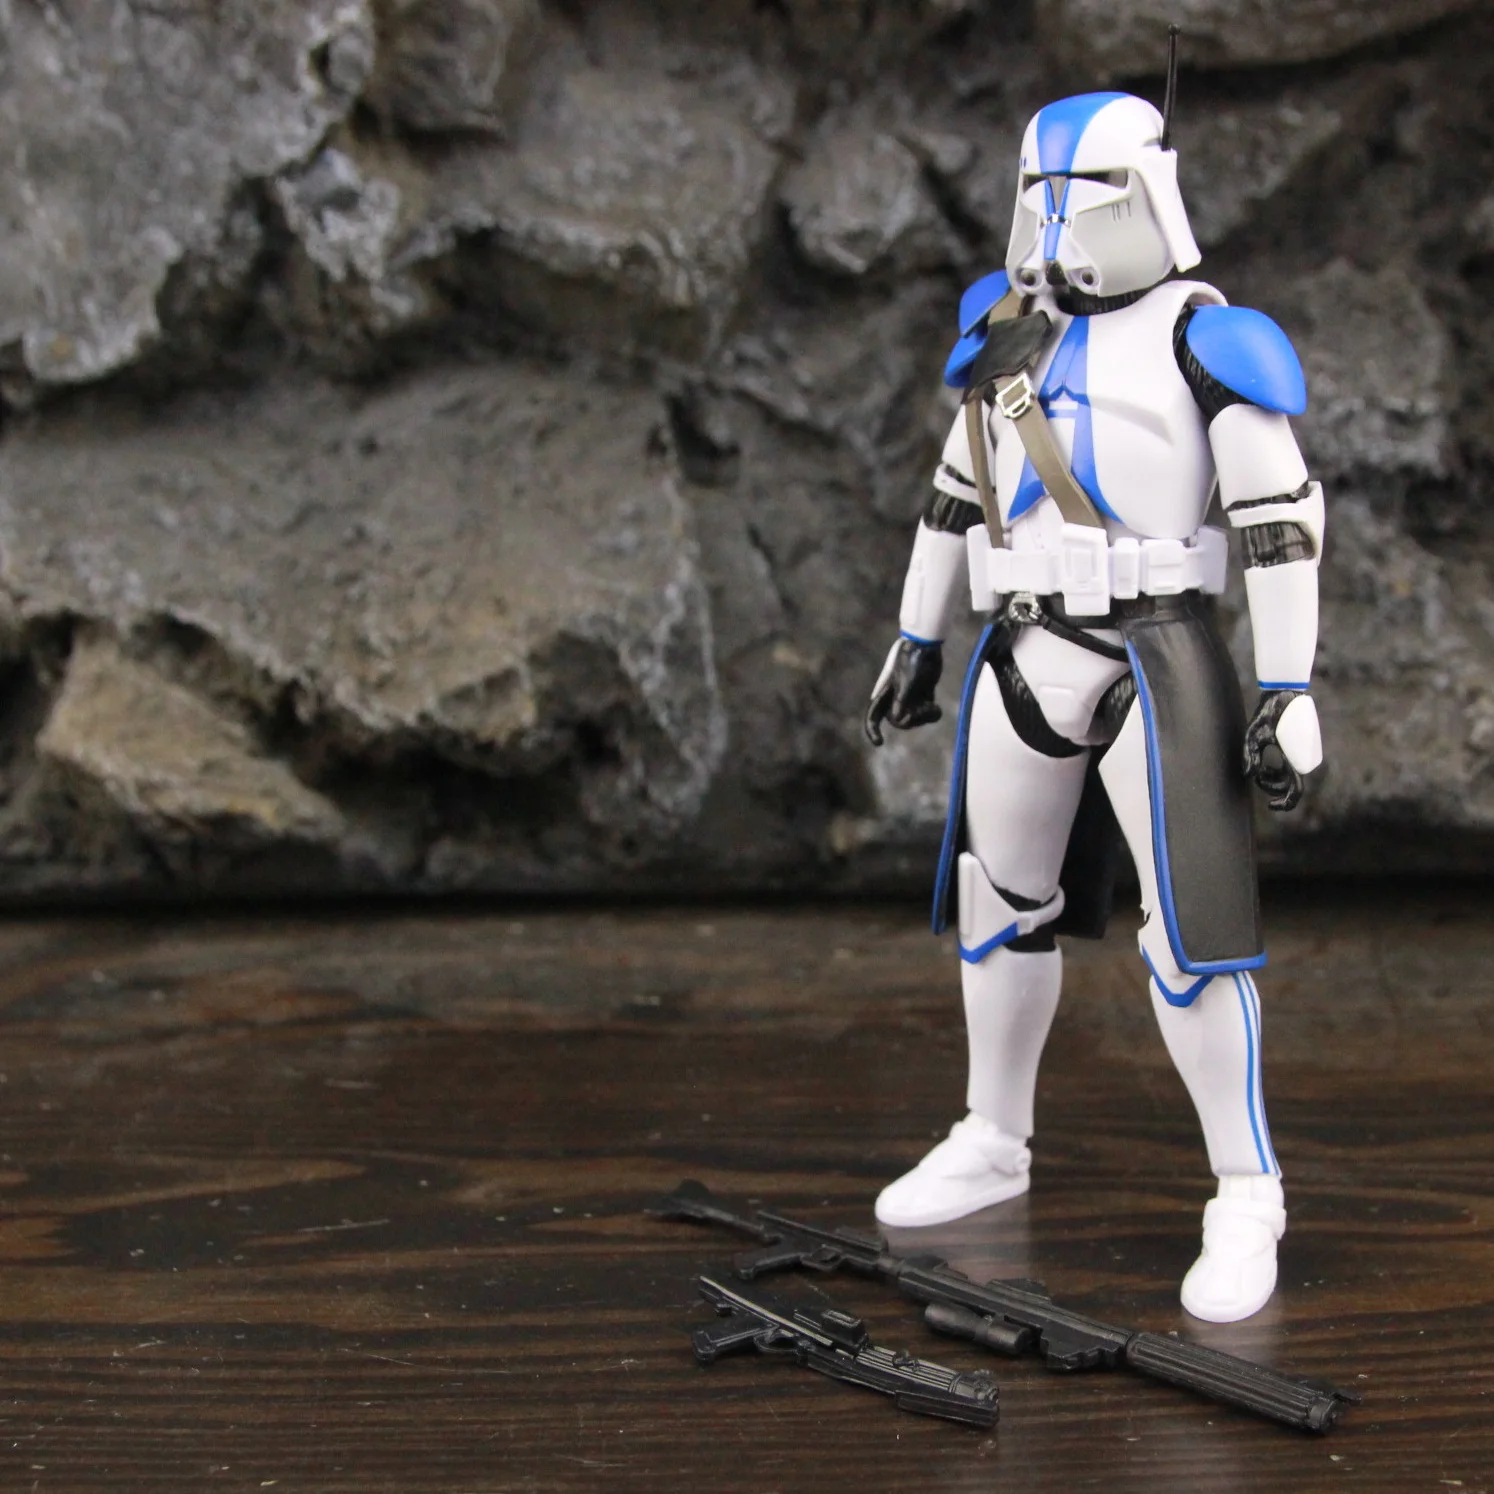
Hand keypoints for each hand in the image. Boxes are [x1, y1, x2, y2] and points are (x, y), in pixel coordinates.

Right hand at [865, 638, 942, 746]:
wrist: (927, 645)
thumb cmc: (912, 659)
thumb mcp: (907, 680)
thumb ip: (902, 700)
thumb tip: (897, 719)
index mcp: (885, 694)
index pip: (873, 716)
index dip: (872, 730)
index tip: (880, 743)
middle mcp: (895, 698)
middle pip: (899, 722)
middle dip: (913, 719)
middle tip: (925, 709)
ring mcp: (909, 698)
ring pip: (914, 719)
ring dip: (924, 716)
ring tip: (932, 705)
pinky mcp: (922, 696)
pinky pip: (926, 714)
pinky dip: (932, 713)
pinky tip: (936, 707)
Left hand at [1243, 690, 1322, 811]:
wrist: (1285, 692)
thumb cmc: (1267, 713)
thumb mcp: (1253, 735)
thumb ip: (1250, 756)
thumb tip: (1249, 775)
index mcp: (1295, 760)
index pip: (1295, 792)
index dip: (1284, 803)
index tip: (1270, 805)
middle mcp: (1307, 760)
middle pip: (1290, 785)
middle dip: (1272, 783)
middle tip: (1257, 773)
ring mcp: (1310, 753)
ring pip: (1292, 774)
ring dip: (1276, 774)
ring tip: (1263, 759)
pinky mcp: (1309, 747)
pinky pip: (1295, 764)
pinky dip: (1282, 765)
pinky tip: (1272, 751)